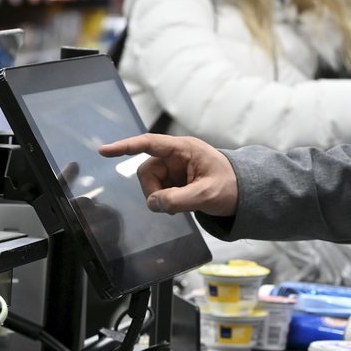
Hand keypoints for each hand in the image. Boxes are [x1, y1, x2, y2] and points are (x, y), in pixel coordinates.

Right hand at [99, 133, 238, 216]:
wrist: (245, 194)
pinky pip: (159, 191)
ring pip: (151, 183)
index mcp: (185, 149)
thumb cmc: (231, 187)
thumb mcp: (206, 195)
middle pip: (147, 171)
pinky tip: (180, 205)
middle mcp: (177, 156)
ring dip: (160, 198)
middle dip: (153, 190)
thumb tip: (153, 203)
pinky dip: (165, 201)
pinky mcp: (176, 181)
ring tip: (181, 205)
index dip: (125, 147)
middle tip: (170, 205)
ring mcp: (175, 169)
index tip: (105, 151)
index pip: (149, 144)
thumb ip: (177, 200)